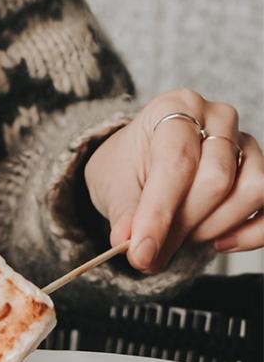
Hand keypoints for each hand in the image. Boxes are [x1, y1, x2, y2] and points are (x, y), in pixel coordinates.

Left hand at [85, 89, 263, 272]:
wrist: (140, 163)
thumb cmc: (127, 167)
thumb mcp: (112, 185)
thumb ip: (124, 213)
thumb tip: (131, 245)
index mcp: (173, 108)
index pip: (176, 163)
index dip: (158, 213)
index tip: (141, 252)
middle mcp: (216, 118)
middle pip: (216, 180)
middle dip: (182, 226)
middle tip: (153, 251)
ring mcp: (246, 142)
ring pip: (250, 191)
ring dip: (212, 228)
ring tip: (179, 235)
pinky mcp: (259, 169)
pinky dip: (249, 234)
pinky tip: (218, 243)